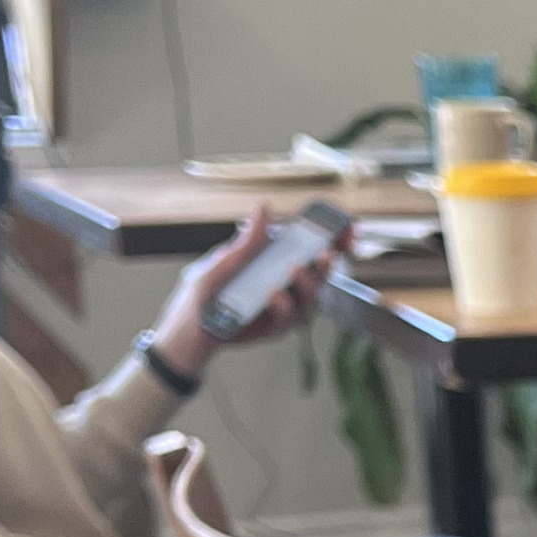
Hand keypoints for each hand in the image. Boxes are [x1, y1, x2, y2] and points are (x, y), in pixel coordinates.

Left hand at [151, 211, 344, 382]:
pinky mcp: (275, 328)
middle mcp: (284, 283)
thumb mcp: (223, 260)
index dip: (335, 239)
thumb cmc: (204, 291)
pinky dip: (283, 305)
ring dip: (308, 284)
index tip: (348, 229)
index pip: (311, 247)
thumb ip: (248, 240)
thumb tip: (265, 207)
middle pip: (318, 274)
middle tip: (326, 255)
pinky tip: (273, 294)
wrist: (188, 329)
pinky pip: (288, 318)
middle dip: (327, 264)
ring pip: (310, 298)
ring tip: (294, 270)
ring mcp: (283, 307)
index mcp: (274, 260)